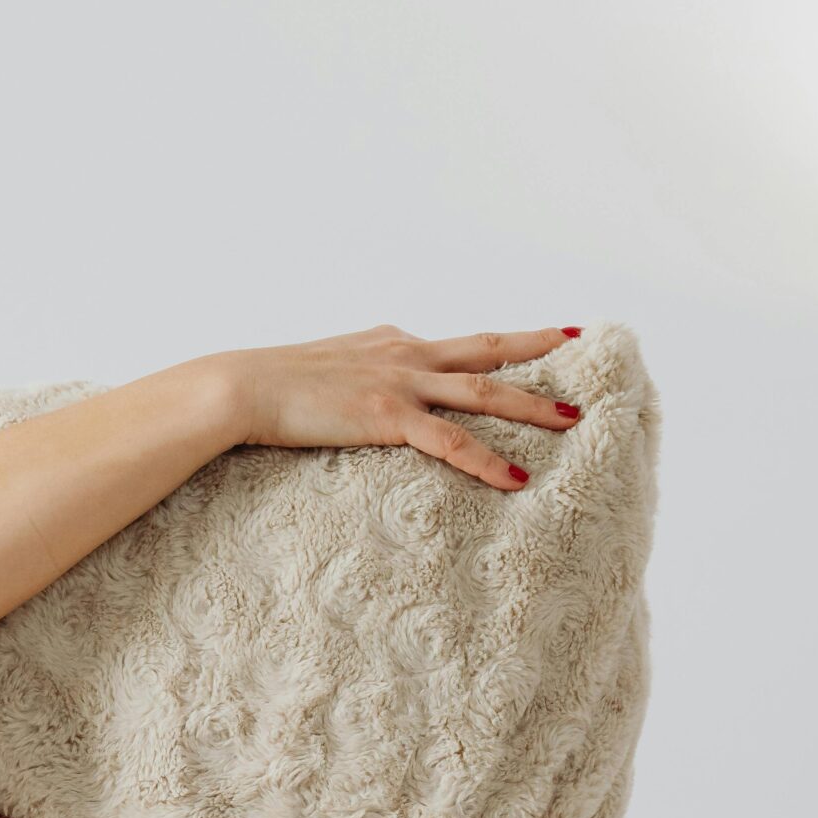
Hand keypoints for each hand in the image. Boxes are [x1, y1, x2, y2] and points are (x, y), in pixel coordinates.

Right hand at [191, 323, 584, 492]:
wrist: (238, 387)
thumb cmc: (264, 386)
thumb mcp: (318, 370)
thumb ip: (349, 377)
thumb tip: (351, 398)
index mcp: (388, 342)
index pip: (454, 345)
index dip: (498, 344)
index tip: (533, 339)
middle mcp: (403, 353)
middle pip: (485, 352)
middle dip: (536, 349)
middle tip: (579, 348)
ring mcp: (399, 383)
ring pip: (484, 391)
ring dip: (532, 404)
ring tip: (572, 419)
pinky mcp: (386, 416)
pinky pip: (450, 441)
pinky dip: (487, 459)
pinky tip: (516, 478)